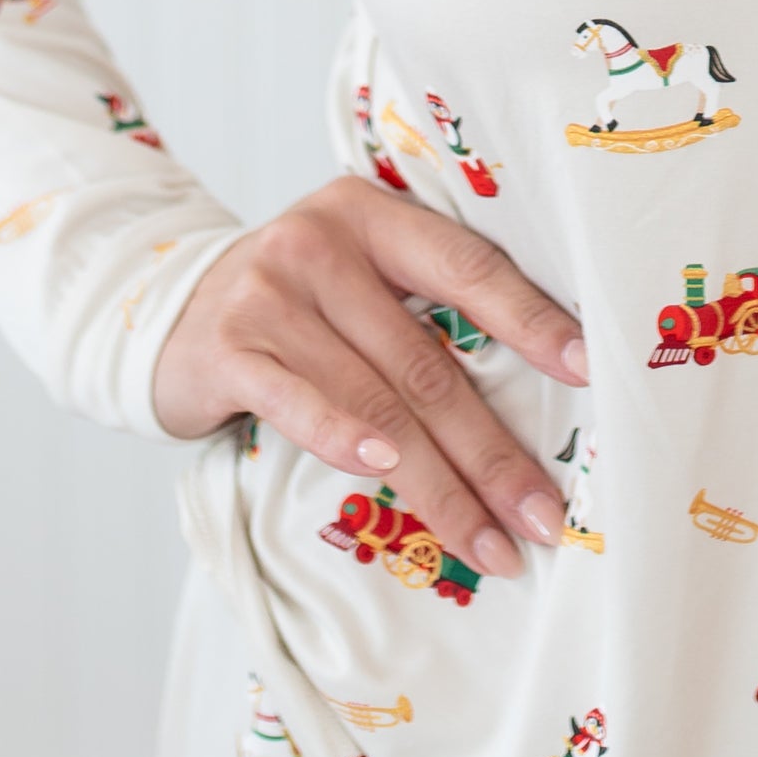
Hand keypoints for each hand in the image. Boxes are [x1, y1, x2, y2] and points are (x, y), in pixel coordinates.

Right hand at [151, 175, 589, 578]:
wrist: (168, 309)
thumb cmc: (294, 304)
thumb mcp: (356, 276)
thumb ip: (420, 308)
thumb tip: (540, 387)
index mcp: (375, 215)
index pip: (470, 267)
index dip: (532, 320)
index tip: (589, 372)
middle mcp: (325, 241)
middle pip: (429, 361)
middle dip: (494, 451)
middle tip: (545, 515)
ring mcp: (271, 292)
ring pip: (378, 398)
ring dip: (439, 483)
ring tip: (489, 541)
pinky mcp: (227, 346)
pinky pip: (298, 399)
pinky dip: (344, 437)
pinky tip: (384, 472)